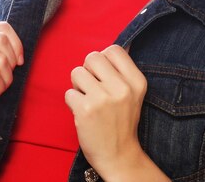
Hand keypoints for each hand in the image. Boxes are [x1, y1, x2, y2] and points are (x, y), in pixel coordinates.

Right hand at [0, 21, 23, 139]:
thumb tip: (26, 39)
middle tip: (6, 77)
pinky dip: (0, 88)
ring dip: (6, 79)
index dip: (17, 44)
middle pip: (1, 40)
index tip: (18, 62)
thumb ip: (6, 47)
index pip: (3, 27)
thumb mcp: (0, 63)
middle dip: (12, 62)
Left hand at [65, 44, 147, 176]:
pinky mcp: (85, 110)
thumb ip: (122, 71)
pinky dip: (72, 102)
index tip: (103, 74)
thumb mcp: (134, 93)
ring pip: (77, 72)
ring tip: (87, 99)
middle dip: (88, 70)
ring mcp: (103, 99)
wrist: (119, 155)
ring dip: (78, 86)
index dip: (104, 59)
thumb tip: (107, 50)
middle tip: (92, 86)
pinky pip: (68, 93)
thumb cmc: (122, 120)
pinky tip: (83, 112)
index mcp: (136, 81)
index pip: (113, 49)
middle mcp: (122, 88)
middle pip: (92, 57)